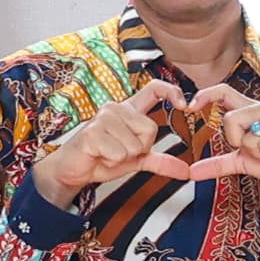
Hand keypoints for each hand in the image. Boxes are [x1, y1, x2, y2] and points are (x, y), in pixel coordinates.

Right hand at [36, 78, 200, 197]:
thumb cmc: (102, 158)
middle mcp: (117, 109)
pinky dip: (112, 162)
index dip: (172, 92)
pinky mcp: (92, 132)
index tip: (185, 105)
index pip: (154, 89)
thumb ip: (160, 161)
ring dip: (123, 157)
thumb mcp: (136, 160)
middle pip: (150, 129)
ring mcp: (103, 118)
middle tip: (119, 151)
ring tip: (107, 153)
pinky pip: (119, 154)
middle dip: (139, 149)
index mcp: (129, 110)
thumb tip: (185, 171)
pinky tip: (99, 156)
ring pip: (135, 145)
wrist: (73, 169)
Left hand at [189, 84, 259, 197]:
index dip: (206, 95)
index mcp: (249, 110)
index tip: (190, 106)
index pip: (224, 92)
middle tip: (254, 148)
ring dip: (257, 152)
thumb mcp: (242, 162)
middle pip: (231, 119)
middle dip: (237, 141)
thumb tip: (192, 172)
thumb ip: (218, 164)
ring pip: (248, 136)